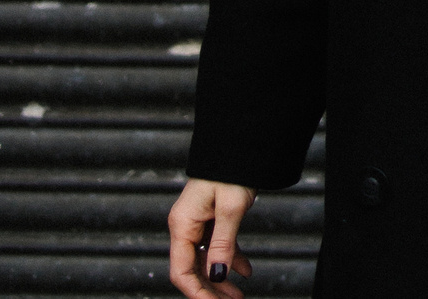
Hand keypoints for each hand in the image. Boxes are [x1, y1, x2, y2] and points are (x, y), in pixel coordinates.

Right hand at [168, 177, 256, 298]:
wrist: (240, 145)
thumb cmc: (232, 172)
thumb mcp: (231, 209)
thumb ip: (223, 244)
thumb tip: (217, 276)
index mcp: (182, 225)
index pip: (181, 271)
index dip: (197, 292)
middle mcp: (185, 226)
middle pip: (192, 269)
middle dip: (210, 290)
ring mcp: (197, 223)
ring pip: (205, 260)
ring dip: (221, 279)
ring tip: (239, 296)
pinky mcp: (210, 219)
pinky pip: (216, 246)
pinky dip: (230, 259)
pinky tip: (246, 271)